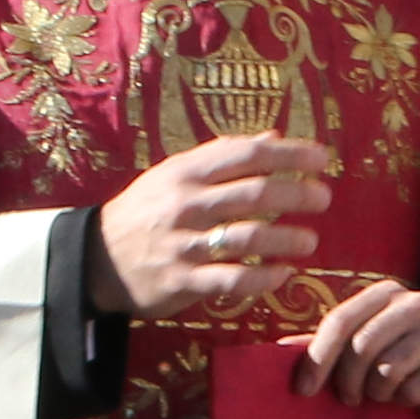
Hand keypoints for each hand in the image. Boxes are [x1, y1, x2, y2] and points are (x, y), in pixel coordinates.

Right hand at [88, 133, 335, 320]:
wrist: (96, 259)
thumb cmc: (146, 211)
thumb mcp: (175, 174)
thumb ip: (223, 156)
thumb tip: (274, 136)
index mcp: (186, 173)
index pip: (246, 155)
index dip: (289, 155)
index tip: (321, 158)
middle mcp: (186, 204)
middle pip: (254, 193)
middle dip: (296, 193)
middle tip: (324, 197)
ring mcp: (184, 244)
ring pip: (247, 238)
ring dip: (285, 239)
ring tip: (310, 241)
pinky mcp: (183, 281)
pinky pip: (232, 280)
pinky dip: (263, 277)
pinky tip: (284, 274)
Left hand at [299, 282, 419, 411]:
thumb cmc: (400, 351)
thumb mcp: (364, 340)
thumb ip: (325, 344)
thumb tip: (277, 351)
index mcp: (384, 293)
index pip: (340, 321)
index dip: (317, 359)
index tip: (303, 391)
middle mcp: (414, 303)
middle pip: (362, 347)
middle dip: (347, 381)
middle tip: (349, 398)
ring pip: (388, 370)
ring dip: (377, 393)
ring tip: (380, 394)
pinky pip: (414, 389)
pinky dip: (404, 401)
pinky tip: (407, 396)